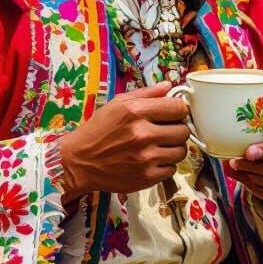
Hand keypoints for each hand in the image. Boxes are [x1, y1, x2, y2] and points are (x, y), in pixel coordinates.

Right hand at [58, 81, 190, 200]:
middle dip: (177, 129)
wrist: (79, 162)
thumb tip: (168, 86)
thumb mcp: (117, 104)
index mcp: (136, 112)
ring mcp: (146, 158)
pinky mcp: (146, 177)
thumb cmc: (98, 130)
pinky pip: (172, 169)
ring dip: (174, 147)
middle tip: (165, 130)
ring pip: (181, 151)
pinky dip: (165, 164)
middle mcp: (142, 134)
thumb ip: (146, 93)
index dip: (179, 110)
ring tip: (160, 145)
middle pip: (183, 130)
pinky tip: (152, 159)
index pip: (178, 108)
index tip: (174, 113)